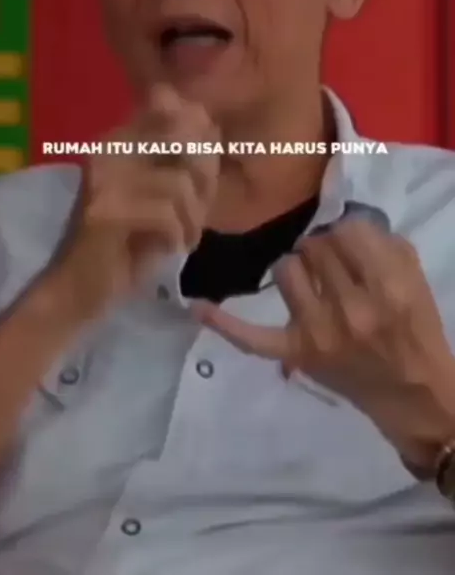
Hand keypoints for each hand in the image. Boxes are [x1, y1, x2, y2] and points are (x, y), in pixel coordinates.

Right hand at [51, 84, 219, 319]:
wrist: (79, 289)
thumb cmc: (128, 244)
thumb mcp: (166, 197)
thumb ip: (186, 160)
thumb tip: (211, 126)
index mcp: (121, 137)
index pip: (170, 104)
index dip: (201, 137)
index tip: (201, 177)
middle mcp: (109, 147)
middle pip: (183, 134)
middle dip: (205, 178)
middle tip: (198, 211)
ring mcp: (104, 178)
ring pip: (179, 182)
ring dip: (192, 217)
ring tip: (184, 237)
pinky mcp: (105, 213)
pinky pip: (165, 213)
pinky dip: (178, 235)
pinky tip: (172, 249)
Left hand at [192, 216, 454, 470]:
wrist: (412, 392)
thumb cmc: (414, 328)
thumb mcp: (413, 277)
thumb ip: (380, 242)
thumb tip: (340, 218)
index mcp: (386, 284)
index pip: (346, 230)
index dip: (346, 234)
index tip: (351, 245)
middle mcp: (351, 306)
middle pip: (313, 246)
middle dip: (323, 251)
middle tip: (334, 268)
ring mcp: (318, 330)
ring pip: (285, 268)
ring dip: (297, 270)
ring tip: (312, 285)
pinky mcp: (295, 353)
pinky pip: (251, 337)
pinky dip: (224, 323)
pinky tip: (198, 306)